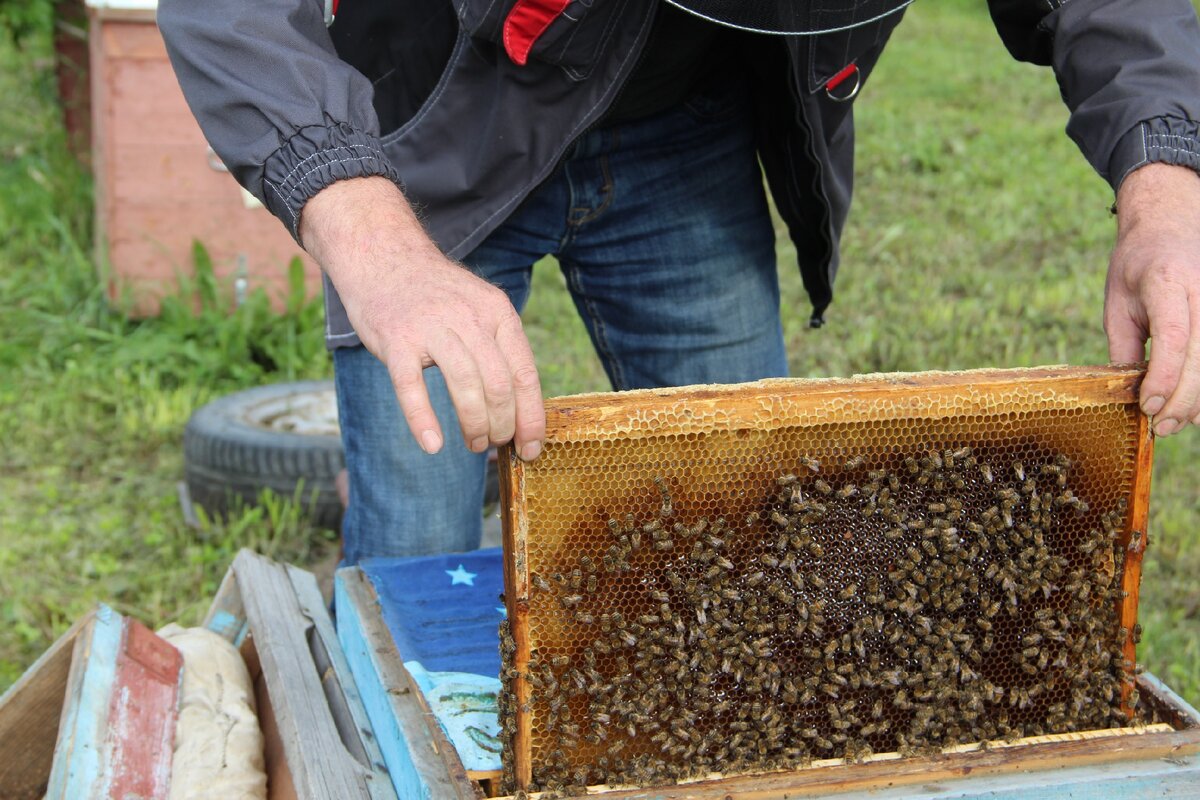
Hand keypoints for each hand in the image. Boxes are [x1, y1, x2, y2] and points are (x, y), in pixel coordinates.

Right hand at [300, 176, 544, 458]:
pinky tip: (433, 444)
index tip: (531, 449)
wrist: (383, 254)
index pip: (524, 373)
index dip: (531, 417)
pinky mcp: (396, 340)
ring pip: (465, 386)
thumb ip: (498, 348)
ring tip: (474, 444)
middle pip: (499, 384)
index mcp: (497, 312)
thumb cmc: (435, 296)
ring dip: (475, 426)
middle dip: (503, 426)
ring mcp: (431, 327)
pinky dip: (423, 420)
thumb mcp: (478, 308)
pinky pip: (411, 387)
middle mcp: (469, 317)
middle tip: (495, 445)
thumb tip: (520, 409)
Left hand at [1105, 163, 1199, 435]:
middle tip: (1161, 427)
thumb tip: (1128, 393)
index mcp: (1167, 282)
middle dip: (1183, 399)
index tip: (1148, 406)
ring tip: (1176, 420)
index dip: (1164, 377)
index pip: (1174, 336)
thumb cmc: (1139, 263)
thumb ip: (1125, 346)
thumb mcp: (1118, 301)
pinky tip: (1196, 404)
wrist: (1172, 221)